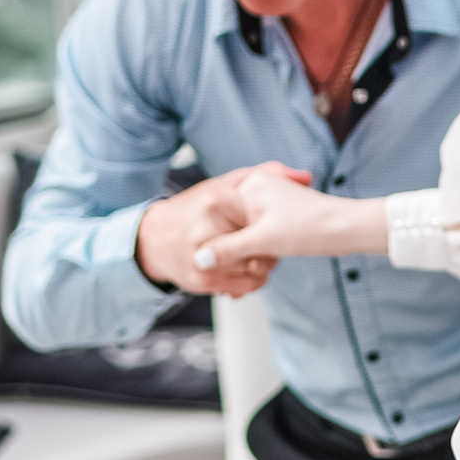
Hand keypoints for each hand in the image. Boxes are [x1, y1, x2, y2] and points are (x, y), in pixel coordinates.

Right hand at [137, 168, 288, 297]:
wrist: (152, 238)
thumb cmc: (193, 208)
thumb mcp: (226, 183)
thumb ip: (266, 173)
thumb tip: (307, 177)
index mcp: (217, 202)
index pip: (264, 218)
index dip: (275, 225)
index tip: (273, 225)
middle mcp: (207, 231)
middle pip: (263, 249)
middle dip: (271, 249)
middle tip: (269, 244)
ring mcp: (204, 258)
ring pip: (257, 271)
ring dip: (265, 267)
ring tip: (258, 256)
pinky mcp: (203, 280)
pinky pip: (244, 286)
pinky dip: (253, 281)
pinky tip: (248, 270)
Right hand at [197, 163, 371, 271]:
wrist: (347, 229)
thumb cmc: (310, 227)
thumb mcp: (262, 241)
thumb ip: (228, 249)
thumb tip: (200, 260)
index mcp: (249, 186)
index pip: (217, 213)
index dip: (215, 241)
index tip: (210, 262)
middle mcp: (257, 190)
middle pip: (228, 226)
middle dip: (229, 252)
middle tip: (229, 274)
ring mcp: (267, 203)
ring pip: (242, 234)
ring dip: (242, 257)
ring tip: (249, 275)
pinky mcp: (277, 218)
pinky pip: (256, 238)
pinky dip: (255, 254)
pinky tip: (255, 272)